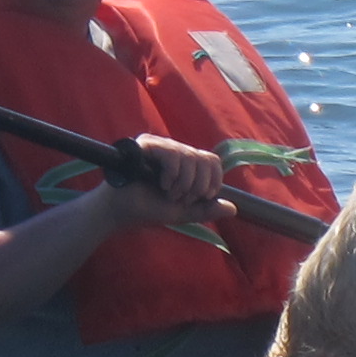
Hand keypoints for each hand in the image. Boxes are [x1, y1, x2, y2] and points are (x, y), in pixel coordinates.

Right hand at [105, 134, 230, 228]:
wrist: (122, 212)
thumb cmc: (148, 209)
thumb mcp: (183, 212)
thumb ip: (206, 209)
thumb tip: (233, 208)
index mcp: (184, 164)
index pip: (212, 161)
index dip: (214, 179)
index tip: (204, 196)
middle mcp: (174, 151)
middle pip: (204, 159)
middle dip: (198, 185)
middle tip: (181, 198)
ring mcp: (160, 145)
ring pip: (190, 157)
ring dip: (183, 184)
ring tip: (168, 193)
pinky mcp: (146, 144)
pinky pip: (172, 153)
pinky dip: (172, 174)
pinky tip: (161, 184)